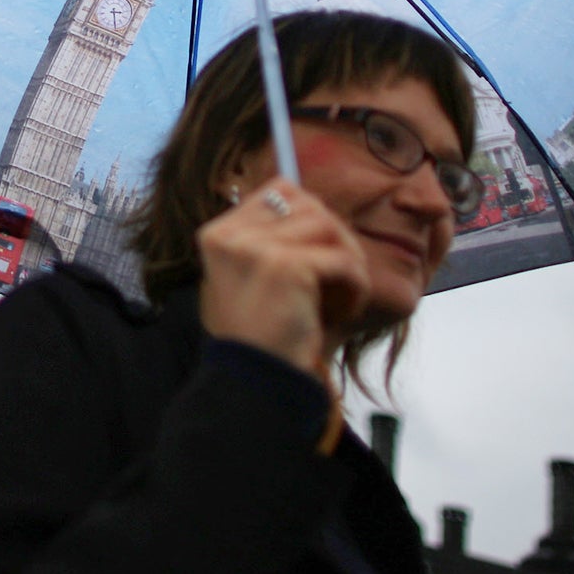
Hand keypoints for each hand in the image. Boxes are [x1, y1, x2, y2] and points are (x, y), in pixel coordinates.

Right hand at [195, 177, 370, 383]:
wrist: (255, 382)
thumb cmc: (261, 335)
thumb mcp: (251, 278)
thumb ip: (270, 239)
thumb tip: (315, 205)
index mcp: (218, 234)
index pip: (279, 190)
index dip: (312, 217)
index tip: (322, 254)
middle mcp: (231, 235)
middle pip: (308, 204)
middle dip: (335, 237)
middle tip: (341, 275)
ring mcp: (255, 249)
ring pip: (329, 226)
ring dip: (349, 260)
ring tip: (345, 293)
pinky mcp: (286, 267)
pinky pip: (342, 260)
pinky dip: (355, 285)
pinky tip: (346, 310)